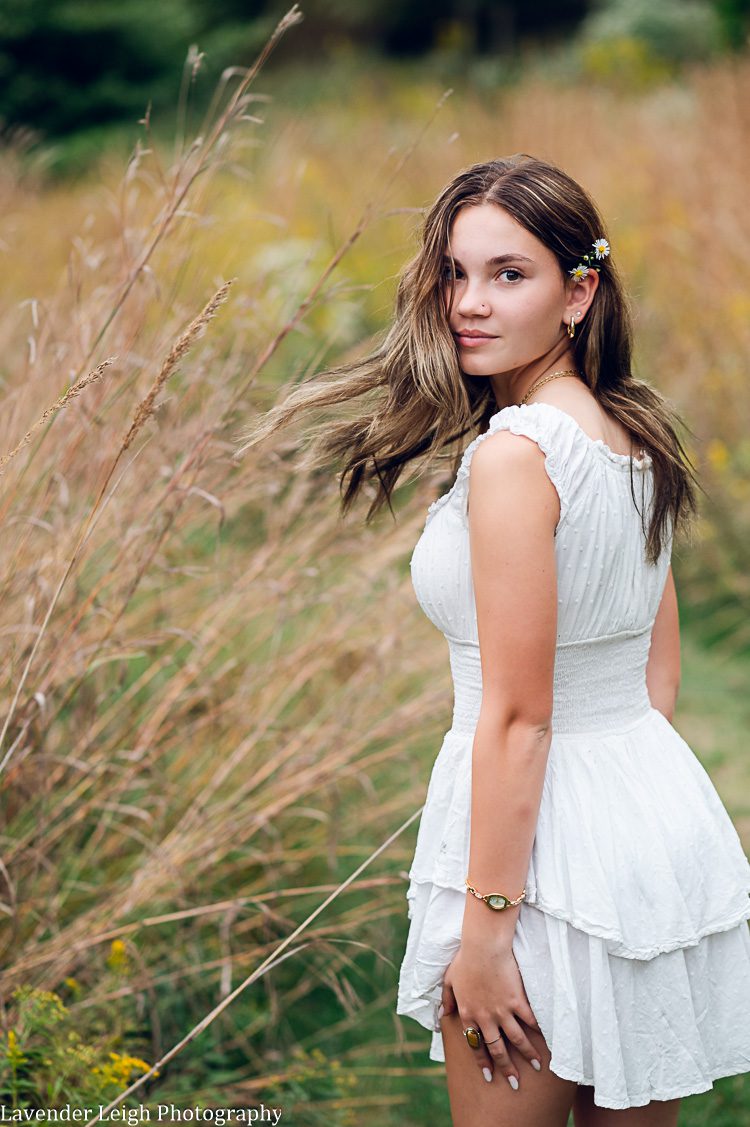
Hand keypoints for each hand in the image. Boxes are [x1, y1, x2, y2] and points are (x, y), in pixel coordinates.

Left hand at [440, 937, 542, 1087]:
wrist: (483, 947)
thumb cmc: (465, 960)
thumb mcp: (449, 979)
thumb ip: (446, 999)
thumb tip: (441, 1015)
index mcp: (468, 1014)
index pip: (475, 1044)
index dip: (482, 1061)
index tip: (488, 1075)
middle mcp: (485, 1018)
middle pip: (497, 1049)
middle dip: (506, 1068)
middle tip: (514, 1082)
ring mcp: (502, 1011)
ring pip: (516, 1040)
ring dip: (527, 1055)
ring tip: (537, 1066)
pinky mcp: (517, 1001)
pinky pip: (529, 1020)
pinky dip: (538, 1031)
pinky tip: (546, 1040)